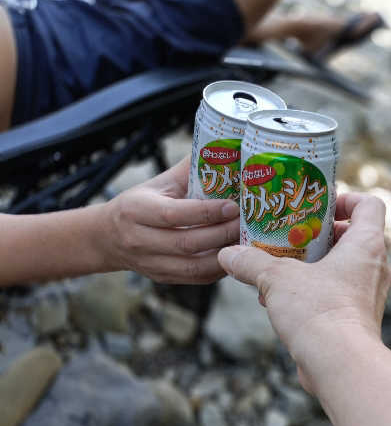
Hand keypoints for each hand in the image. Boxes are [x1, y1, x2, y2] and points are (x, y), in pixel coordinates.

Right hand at [101, 156, 239, 283]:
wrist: (107, 237)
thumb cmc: (140, 204)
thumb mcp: (158, 183)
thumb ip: (189, 169)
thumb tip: (221, 147)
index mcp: (136, 210)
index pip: (174, 214)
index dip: (206, 212)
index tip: (233, 205)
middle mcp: (140, 240)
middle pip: (187, 243)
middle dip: (222, 233)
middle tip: (248, 222)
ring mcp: (151, 263)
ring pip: (194, 266)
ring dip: (225, 255)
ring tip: (246, 240)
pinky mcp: (163, 278)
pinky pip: (196, 278)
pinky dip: (219, 268)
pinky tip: (235, 255)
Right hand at [217, 193, 390, 392]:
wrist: (340, 364)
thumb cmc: (319, 312)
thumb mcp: (277, 279)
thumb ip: (252, 262)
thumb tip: (228, 254)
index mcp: (367, 244)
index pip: (370, 205)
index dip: (346, 199)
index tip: (318, 207)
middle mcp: (375, 267)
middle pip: (352, 236)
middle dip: (317, 235)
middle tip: (289, 236)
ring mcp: (369, 294)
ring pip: (342, 268)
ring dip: (312, 266)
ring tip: (279, 269)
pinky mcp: (358, 319)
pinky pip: (337, 294)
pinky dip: (313, 291)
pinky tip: (280, 300)